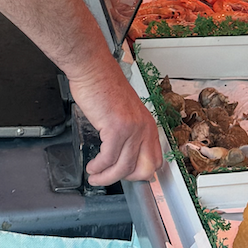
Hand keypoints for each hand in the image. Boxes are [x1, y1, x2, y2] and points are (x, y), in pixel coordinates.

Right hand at [67, 62, 161, 185]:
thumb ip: (129, 130)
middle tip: (110, 177)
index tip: (126, 175)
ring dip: (106, 177)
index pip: (155, 159)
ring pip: (123, 168)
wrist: (93, 68)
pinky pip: (108, 159)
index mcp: (148, 123)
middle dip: (126, 178)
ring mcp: (131, 128)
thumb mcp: (125, 110)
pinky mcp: (116, 128)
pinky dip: (98, 167)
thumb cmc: (104, 85)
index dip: (140, 172)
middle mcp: (144, 127)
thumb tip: (124, 152)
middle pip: (145, 168)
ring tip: (95, 176)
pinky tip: (92, 166)